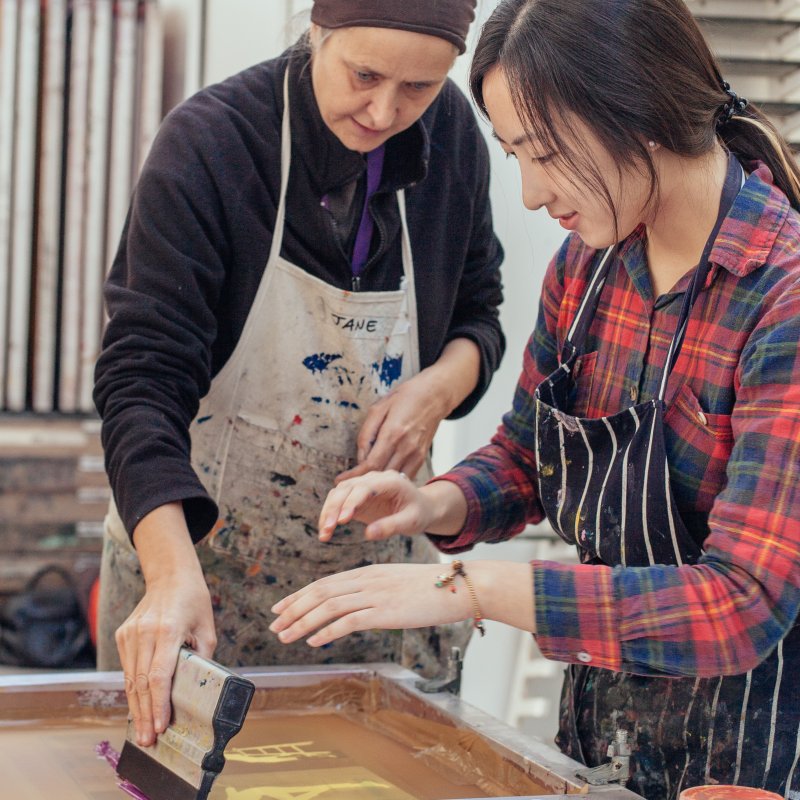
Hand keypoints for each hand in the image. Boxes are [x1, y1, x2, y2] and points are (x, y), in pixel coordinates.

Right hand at [116, 571, 215, 746]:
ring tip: (141, 731)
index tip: (160, 727)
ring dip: (136, 707)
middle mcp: (145, 632)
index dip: (158, 705)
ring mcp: (130, 633)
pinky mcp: (122, 635)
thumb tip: (198, 688)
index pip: (160, 676)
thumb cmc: (193, 601)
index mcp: (168, 630)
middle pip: (142, 683)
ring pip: (131, 679)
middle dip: (145, 714)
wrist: (170, 576)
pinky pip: (127, 668)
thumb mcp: (207, 628)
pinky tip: (137, 707)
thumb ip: (202, 658)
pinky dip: (132, 689)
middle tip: (148, 741)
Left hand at [269, 563, 470, 646]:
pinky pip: (349, 620)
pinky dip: (328, 630)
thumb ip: (375, 593)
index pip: (325, 582)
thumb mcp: (397, 586)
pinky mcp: (386, 610)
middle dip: (293, 608)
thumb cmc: (432, 588)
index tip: (281, 606)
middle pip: (320, 591)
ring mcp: (376, 594)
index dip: (299, 595)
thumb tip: (357, 610)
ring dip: (303, 621)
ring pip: (329, 605)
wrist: (458, 586)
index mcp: (368, 572)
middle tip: (273, 624)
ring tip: (285, 636)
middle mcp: (367, 580)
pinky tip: (314, 641)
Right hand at [318, 470, 433, 541]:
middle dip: (334, 508)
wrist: (420, 507)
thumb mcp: (411, 522)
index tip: (342, 520)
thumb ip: (391, 526)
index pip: (365, 488)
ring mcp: (363, 486)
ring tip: (324, 534)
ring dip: (328, 512)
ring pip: (338, 493)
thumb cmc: (418, 513)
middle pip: (347, 488)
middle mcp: (373, 479)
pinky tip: (325, 531)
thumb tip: (369, 534)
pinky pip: (338, 501)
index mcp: (390, 481)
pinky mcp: (356, 496)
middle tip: (327, 530)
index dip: (352, 502)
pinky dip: (329, 515)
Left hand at [336, 372, 447, 482]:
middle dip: (362, 483)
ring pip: (393, 480)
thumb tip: (360, 459)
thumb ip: (366, 435)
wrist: (433, 396)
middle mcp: (405, 447)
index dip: (354, 475)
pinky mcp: (421, 458)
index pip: (370, 464)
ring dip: (377, 485)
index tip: (340, 480)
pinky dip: (391, 481)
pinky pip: (404, 477)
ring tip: (361, 485)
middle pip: (381, 475)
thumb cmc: (404, 398)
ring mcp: (415, 454)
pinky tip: (380, 480)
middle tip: (347, 486)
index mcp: (392, 433)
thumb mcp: (378, 409)